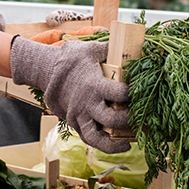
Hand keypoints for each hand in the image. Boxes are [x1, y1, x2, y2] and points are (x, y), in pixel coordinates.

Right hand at [10, 36, 130, 152]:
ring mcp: (79, 116)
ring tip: (129, 142)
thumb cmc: (72, 59)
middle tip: (140, 115)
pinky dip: (103, 145)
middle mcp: (86, 104)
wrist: (47, 70)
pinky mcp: (74, 123)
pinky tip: (118, 144)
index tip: (141, 91)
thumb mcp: (91, 49)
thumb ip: (112, 49)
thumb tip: (135, 43)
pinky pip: (89, 139)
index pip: (119, 93)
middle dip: (129, 120)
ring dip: (114, 143)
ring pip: (97, 138)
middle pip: (112, 120)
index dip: (133, 93)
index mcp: (93, 85)